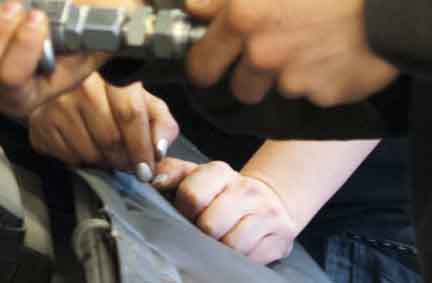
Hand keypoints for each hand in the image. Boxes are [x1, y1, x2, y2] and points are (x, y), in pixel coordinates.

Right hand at [29, 74, 178, 176]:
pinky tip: (86, 147)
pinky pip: (68, 156)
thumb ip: (160, 122)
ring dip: (104, 162)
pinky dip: (82, 160)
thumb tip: (160, 150)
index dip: (141, 147)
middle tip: (129, 164)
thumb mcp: (142, 99)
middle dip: (124, 159)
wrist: (61, 84)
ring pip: (89, 151)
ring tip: (107, 152)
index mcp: (111, 71)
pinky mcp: (40, 122)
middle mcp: (81, 84)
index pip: (130, 114)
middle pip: (109, 137)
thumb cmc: (108, 93)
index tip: (147, 170)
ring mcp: (57, 102)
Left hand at [152, 157, 300, 264]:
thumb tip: (151, 180)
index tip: (186, 215)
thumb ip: (171, 174)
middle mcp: (246, 190)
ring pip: (232, 245)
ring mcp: (266, 214)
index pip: (192, 195)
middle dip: (201, 234)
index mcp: (221, 172)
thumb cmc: (222, 194)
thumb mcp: (196, 177)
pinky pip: (251, 259)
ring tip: (219, 241)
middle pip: (210, 225)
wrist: (269, 201)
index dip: (184, 211)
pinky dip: (239, 259)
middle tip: (202, 232)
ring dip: (220, 249)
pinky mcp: (280, 238)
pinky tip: (237, 250)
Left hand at [185, 0, 398, 105]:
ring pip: (280, 89)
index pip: (201, 63)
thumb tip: (196, 9)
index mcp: (243, 16)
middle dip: (250, 75)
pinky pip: (314, 94)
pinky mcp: (325, 97)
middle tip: (273, 52)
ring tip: (318, 43)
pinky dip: (322, 80)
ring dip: (291, 74)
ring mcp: (294, 81)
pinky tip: (340, 53)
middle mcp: (262, 54)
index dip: (205, 63)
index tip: (214, 61)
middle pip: (239, 88)